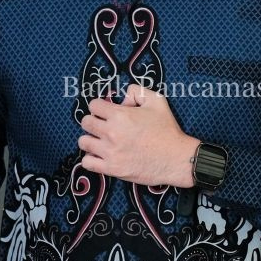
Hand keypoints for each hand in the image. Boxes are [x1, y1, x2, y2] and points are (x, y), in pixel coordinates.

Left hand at [78, 83, 198, 186]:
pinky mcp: (112, 169)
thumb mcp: (157, 101)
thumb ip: (137, 91)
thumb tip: (123, 99)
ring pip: (83, 142)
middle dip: (93, 121)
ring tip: (101, 141)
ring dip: (90, 139)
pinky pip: (87, 162)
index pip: (93, 105)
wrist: (176, 158)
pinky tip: (101, 156)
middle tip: (103, 126)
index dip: (100, 106)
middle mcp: (111, 133)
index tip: (106, 112)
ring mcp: (110, 152)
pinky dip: (91, 159)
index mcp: (120, 115)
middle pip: (85, 122)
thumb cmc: (167, 130)